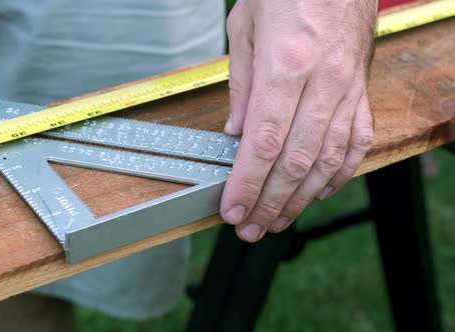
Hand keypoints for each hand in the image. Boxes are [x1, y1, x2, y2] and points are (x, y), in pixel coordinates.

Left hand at [220, 0, 376, 240]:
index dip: (247, 184)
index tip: (232, 209)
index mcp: (286, 65)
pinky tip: (317, 193)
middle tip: (250, 228)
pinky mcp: (362, 93)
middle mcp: (322, 84)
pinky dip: (337, 176)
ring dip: (300, 199)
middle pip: (295, 162)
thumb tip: (235, 135)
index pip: (264, 143)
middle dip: (270, 202)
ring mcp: (348, 91)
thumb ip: (241, 87)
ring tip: (277, 221)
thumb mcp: (245, 28)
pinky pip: (355, 145)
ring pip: (327, 162)